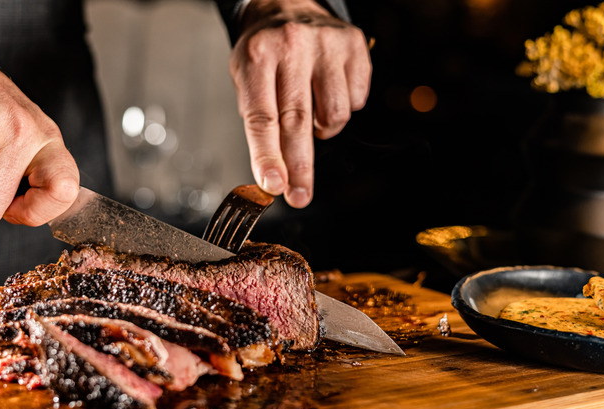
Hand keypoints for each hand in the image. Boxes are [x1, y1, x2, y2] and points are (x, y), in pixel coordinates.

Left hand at [229, 0, 370, 207]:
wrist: (287, 6)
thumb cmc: (264, 51)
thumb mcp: (246, 79)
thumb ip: (259, 125)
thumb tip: (274, 178)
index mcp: (258, 55)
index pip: (262, 117)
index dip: (268, 157)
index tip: (274, 186)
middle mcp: (293, 46)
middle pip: (298, 121)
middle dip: (299, 167)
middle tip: (300, 195)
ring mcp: (327, 44)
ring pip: (335, 116)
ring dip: (323, 130)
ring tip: (311, 113)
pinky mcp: (355, 45)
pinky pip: (357, 100)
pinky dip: (343, 108)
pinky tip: (328, 91)